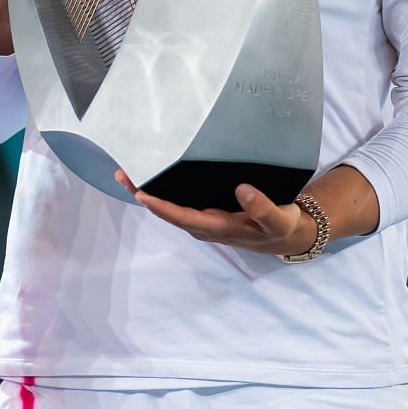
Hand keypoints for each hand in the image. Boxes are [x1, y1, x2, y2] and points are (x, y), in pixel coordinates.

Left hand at [114, 170, 317, 256]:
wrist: (286, 235)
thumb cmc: (281, 227)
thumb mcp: (280, 221)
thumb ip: (263, 209)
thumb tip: (242, 190)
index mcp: (219, 228)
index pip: (184, 218)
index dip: (162, 207)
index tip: (142, 194)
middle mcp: (205, 224)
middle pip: (169, 212)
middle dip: (144, 196)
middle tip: (122, 175)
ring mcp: (204, 217)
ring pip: (171, 206)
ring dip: (148, 192)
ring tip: (126, 173)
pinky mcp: (206, 209)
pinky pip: (179, 201)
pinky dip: (163, 190)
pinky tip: (152, 175)